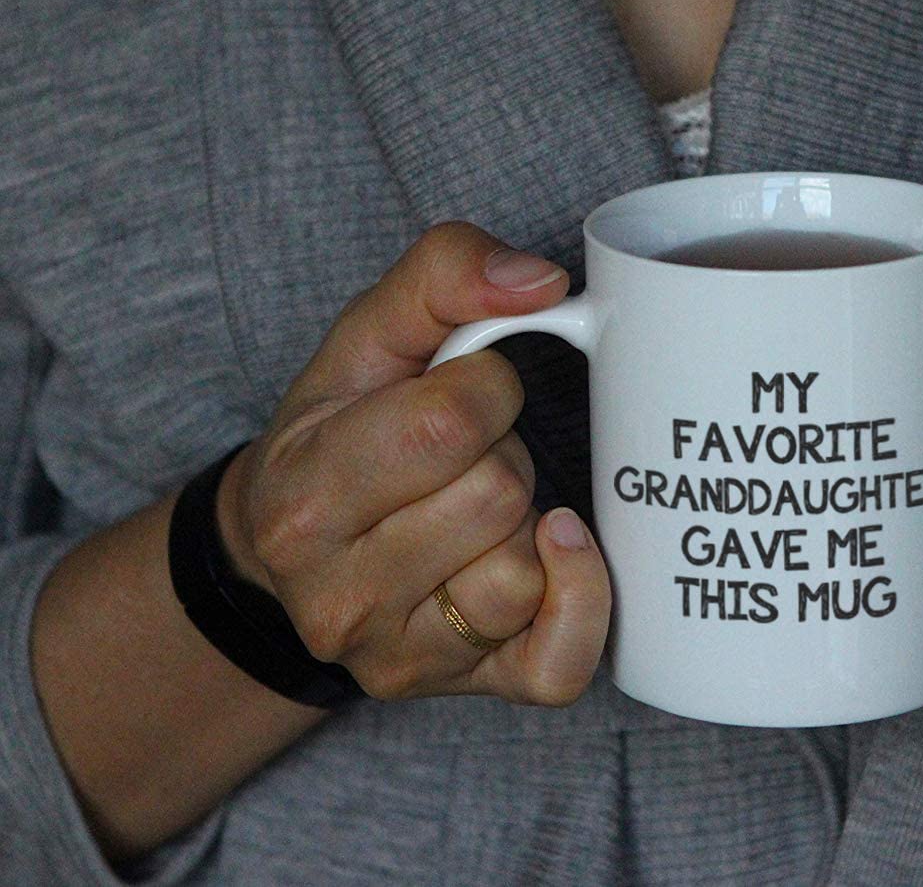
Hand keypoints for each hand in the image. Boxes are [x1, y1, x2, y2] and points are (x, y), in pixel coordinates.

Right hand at [216, 222, 611, 705]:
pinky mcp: (465, 690)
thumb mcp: (368, 336)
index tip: (462, 393)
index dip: (486, 387)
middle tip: (462, 461)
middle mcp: (337, 596)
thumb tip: (541, 282)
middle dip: (502, 455)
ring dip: (525, 524)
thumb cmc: (344, 430)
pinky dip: (580, 603)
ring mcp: (400, 656)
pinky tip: (555, 555)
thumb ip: (443, 275)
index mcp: (304, 495)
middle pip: (497, 496)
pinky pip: (561, 665)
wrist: (299, 549)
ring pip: (525, 573)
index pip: (450, 420)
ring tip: (477, 512)